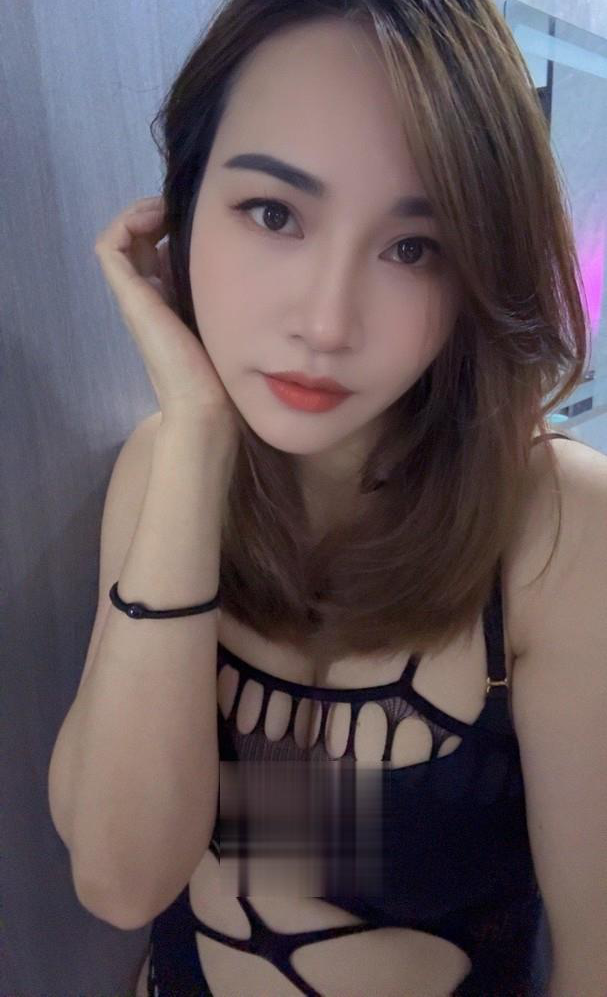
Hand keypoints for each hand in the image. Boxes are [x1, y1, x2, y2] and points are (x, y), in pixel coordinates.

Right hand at [94, 195, 237, 435]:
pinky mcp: (130, 298)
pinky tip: (158, 216)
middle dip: (160, 215)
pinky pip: (110, 246)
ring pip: (122, 240)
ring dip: (143, 213)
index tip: (204, 218)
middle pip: (140, 242)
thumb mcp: (235, 324)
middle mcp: (149, 299)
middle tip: (188, 207)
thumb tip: (256, 263)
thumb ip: (235, 298)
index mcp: (172, 306)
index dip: (174, 226)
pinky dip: (128, 222)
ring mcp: (136, 298)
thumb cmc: (227, 376)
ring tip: (169, 206)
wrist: (206, 408)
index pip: (160, 253)